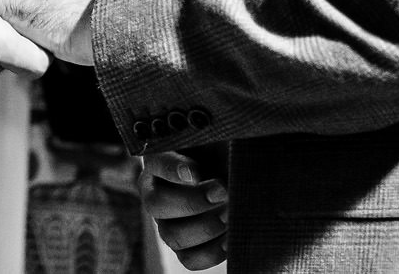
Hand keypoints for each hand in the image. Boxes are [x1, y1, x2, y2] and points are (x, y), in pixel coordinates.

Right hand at [141, 150, 228, 269]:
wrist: (242, 178)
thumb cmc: (228, 151)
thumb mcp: (220, 138)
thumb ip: (214, 139)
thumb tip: (213, 155)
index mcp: (159, 160)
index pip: (156, 162)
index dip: (172, 170)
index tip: (196, 173)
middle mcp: (156, 193)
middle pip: (157, 205)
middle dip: (192, 202)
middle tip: (223, 192)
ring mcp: (168, 224)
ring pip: (173, 236)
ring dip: (206, 227)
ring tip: (231, 214)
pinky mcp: (186, 248)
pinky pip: (190, 259)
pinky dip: (212, 251)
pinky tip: (230, 237)